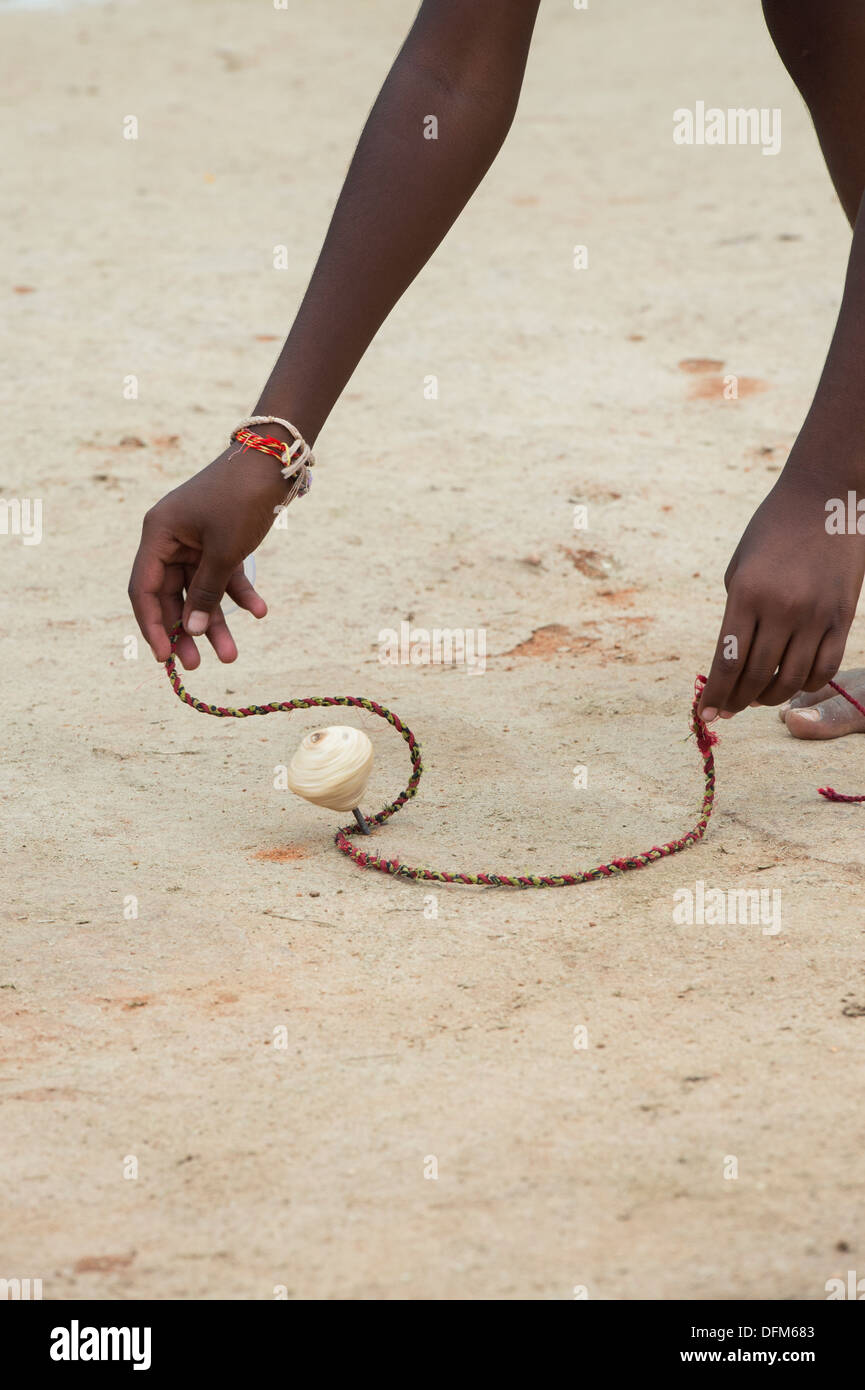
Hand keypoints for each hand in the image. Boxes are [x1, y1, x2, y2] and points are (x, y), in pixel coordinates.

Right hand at [128, 445, 288, 667]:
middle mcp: (171, 539)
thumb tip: (190, 630)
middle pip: (172, 595)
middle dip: (187, 630)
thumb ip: (205, 592)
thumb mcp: (224, 552)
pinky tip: (260, 612)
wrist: (272, 462)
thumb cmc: (241, 501)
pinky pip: (223, 576)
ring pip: (200, 591)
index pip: (145, 590)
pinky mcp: (219, 541)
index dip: (153, 626)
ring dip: (215, 621)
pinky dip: (239, 594)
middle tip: (196, 666)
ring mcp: (195, 540)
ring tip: (231, 656)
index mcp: (158, 535)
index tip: (165, 658)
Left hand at [699, 467, 864, 719]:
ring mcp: (816, 615)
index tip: (706, 713)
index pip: (727, 662)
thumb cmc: (772, 529)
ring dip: (769, 697)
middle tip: (728, 710)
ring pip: (791, 680)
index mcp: (747, 594)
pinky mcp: (843, 616)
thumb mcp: (740, 567)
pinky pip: (824, 667)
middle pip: (756, 677)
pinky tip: (791, 684)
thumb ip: (736, 614)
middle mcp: (781, 609)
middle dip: (737, 702)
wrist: (824, 496)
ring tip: (757, 698)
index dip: (715, 694)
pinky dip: (805, 685)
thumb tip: (732, 662)